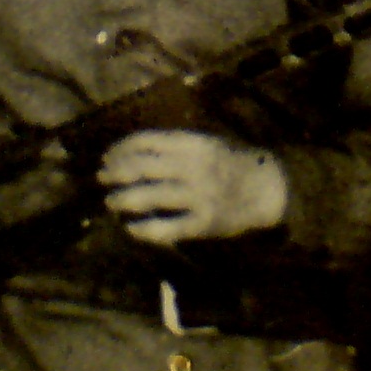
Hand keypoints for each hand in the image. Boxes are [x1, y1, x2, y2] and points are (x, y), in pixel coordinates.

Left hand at [99, 130, 288, 244]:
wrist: (268, 189)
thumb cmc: (232, 164)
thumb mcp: (206, 144)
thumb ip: (174, 148)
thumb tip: (131, 154)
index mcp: (193, 143)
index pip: (146, 141)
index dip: (121, 148)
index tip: (107, 156)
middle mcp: (193, 167)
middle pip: (142, 167)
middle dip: (115, 172)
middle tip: (101, 178)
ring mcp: (198, 195)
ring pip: (149, 196)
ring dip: (123, 199)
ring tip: (111, 202)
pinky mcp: (203, 222)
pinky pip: (166, 228)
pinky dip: (143, 229)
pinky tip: (132, 228)